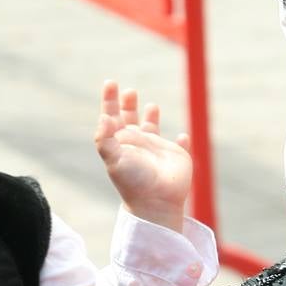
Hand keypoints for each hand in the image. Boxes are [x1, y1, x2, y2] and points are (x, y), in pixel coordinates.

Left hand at [94, 80, 191, 232]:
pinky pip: (180, 146)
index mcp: (121, 143)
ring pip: (153, 130)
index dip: (110, 101)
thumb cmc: (132, 181)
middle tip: (128, 91)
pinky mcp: (177, 157)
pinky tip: (182, 136)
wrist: (156, 202)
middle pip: (130, 120)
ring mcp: (157, 150)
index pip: (112, 117)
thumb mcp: (113, 159)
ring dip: (152, 118)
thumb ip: (105, 139)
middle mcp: (138, 144)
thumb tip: (103, 117)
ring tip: (151, 105)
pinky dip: (182, 141)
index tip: (110, 82)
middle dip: (127, 105)